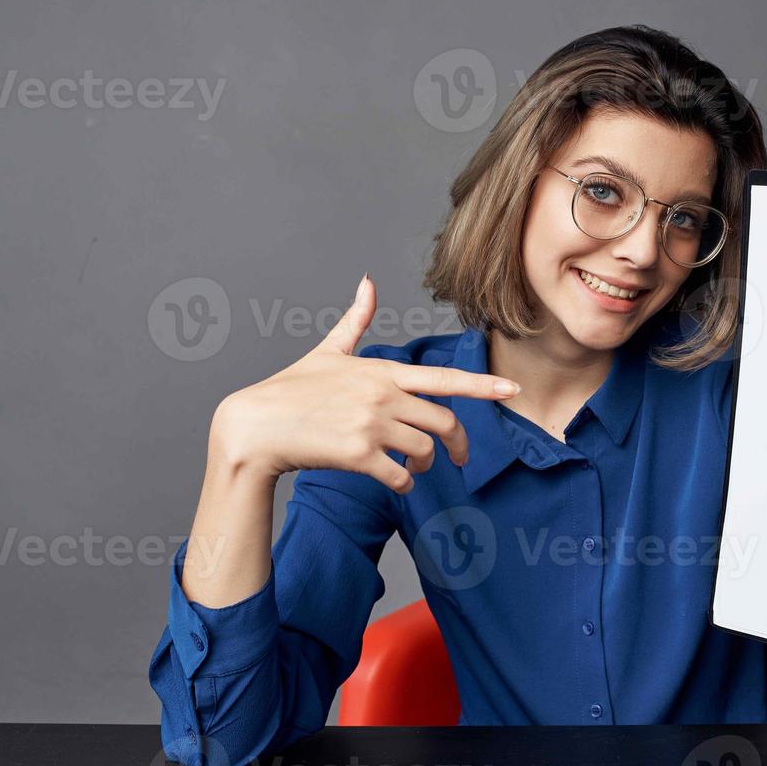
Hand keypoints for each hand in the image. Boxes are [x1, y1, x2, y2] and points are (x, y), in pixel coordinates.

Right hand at [210, 274, 520, 491]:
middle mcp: (381, 395)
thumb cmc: (289, 390)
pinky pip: (400, 476)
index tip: (512, 390)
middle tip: (458, 457)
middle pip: (443, 423)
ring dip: (424, 465)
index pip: (442, 378)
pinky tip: (393, 481)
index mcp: (381, 371)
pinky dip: (402, 483)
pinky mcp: (357, 455)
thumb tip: (368, 281)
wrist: (254, 427)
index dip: (481, 385)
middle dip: (456, 444)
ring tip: (413, 468)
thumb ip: (355, 320)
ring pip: (424, 451)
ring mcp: (370, 425)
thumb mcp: (326, 351)